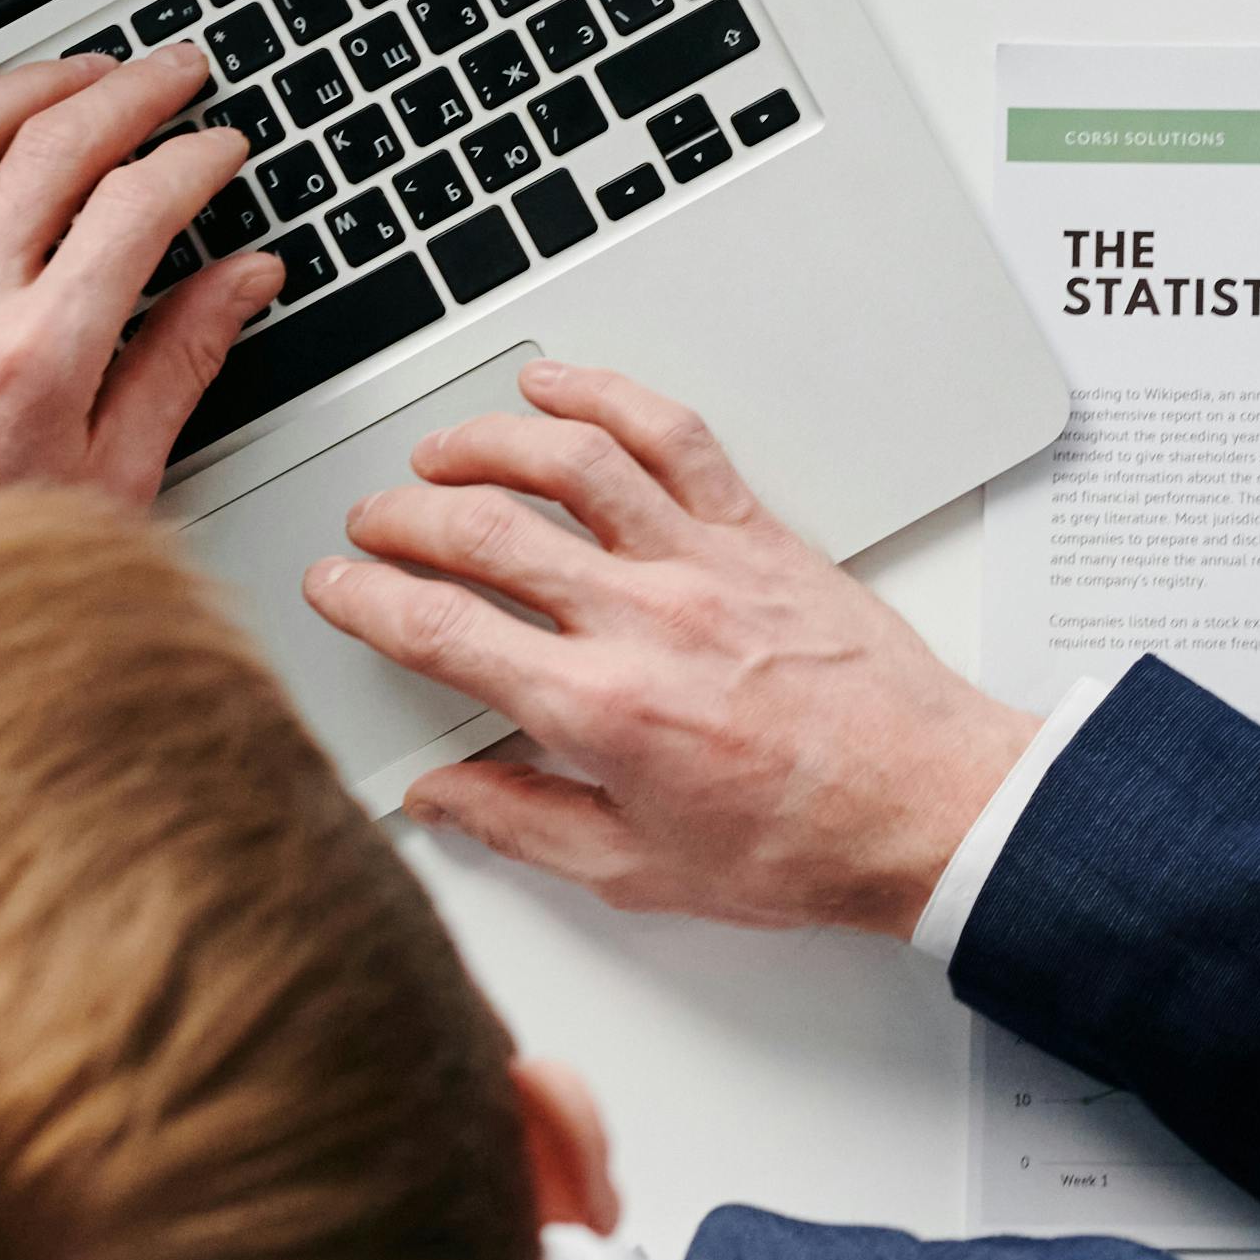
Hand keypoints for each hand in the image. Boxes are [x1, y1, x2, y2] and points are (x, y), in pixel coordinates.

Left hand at [0, 46, 281, 568]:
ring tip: (85, 70)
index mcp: (39, 354)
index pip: (138, 206)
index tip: (223, 149)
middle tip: (178, 73)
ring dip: (33, 82)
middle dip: (133, 90)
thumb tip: (244, 281)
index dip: (196, 159)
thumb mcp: (113, 476)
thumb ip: (181, 362)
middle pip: (55, 143)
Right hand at [306, 362, 1031, 937]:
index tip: (332, 586)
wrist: (927, 804)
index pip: (441, 632)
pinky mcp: (760, 532)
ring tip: (441, 453)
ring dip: (487, 444)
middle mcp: (645, 620)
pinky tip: (559, 389)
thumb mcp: (637, 870)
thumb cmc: (802, 842)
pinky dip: (608, 398)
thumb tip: (439, 796)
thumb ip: (521, 824)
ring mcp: (706, 563)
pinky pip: (675, 439)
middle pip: (486, 532)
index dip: (365, 600)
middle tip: (372, 522)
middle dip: (403, 518)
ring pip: (572, 463)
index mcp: (600, 711)